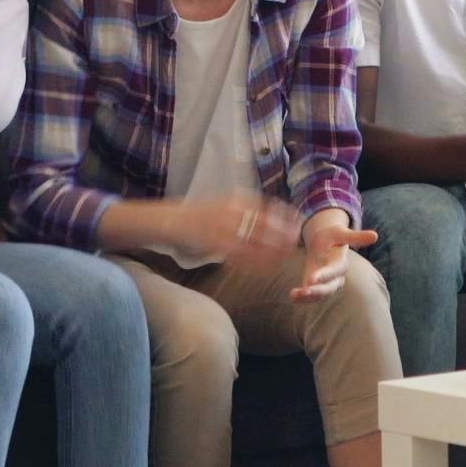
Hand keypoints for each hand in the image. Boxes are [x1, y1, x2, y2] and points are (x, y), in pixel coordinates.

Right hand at [162, 192, 302, 272]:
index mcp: (232, 200)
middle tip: (296, 240)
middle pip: (264, 222)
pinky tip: (267, 266)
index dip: (283, 212)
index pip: (264, 205)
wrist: (166, 220)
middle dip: (283, 232)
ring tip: (286, 256)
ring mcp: (223, 227)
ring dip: (272, 249)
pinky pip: (241, 254)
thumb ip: (239, 209)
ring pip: (255, 240)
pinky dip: (256, 261)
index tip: (298, 218)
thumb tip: (262, 215)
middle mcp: (230, 211)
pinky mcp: (215, 243)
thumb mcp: (219, 205)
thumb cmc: (194, 216)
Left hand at [293, 208, 378, 301]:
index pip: (335, 271)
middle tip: (305, 291)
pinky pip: (311, 295)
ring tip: (294, 295)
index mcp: (341, 263)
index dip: (325, 275)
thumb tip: (375, 236)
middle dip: (317, 291)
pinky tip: (292, 297)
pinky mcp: (316, 285)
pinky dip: (301, 298)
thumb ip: (356, 236)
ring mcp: (325, 283)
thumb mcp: (341, 232)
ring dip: (308, 297)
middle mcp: (335, 276)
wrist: (326, 241)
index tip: (312, 278)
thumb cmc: (333, 235)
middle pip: (329, 287)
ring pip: (320, 294)